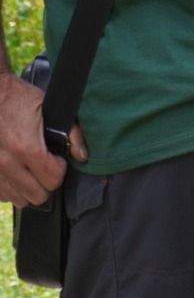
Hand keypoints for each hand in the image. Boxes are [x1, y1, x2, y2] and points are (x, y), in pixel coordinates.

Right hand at [0, 73, 77, 207]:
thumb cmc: (17, 98)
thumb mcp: (48, 107)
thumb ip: (71, 133)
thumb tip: (82, 156)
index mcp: (25, 147)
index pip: (52, 180)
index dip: (59, 170)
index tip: (57, 159)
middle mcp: (5, 162)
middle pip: (36, 196)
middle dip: (46, 183)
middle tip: (45, 166)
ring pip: (16, 199)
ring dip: (27, 188)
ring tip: (29, 170)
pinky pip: (0, 194)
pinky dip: (9, 188)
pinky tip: (14, 173)